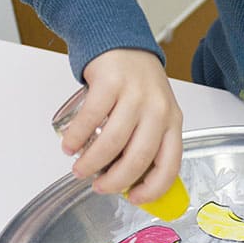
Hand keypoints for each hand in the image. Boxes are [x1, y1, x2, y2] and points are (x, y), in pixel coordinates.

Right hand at [61, 48, 182, 204]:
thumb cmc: (138, 84)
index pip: (169, 163)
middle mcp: (157, 108)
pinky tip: (70, 145)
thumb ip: (147, 142)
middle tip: (100, 187)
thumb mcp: (155, 113)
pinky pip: (90, 119)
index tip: (135, 198)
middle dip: (115, 181)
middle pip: (138, 158)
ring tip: (80, 168)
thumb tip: (128, 181)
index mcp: (173, 121)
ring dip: (91, 163)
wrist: (122, 44)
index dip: (153, 188)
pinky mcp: (111, 82)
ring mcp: (135, 94)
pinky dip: (77, 138)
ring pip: (112, 142)